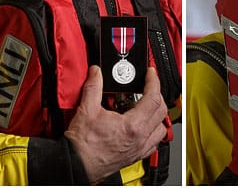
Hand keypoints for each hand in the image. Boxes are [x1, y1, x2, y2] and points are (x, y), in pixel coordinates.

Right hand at [64, 65, 167, 181]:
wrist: (77, 164)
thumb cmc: (83, 145)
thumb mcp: (87, 110)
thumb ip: (93, 87)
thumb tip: (96, 73)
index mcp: (132, 126)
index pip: (153, 98)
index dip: (153, 81)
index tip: (150, 74)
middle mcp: (140, 138)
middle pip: (161, 111)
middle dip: (156, 94)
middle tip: (148, 85)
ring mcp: (139, 149)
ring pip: (161, 129)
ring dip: (157, 115)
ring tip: (148, 105)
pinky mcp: (135, 156)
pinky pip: (154, 143)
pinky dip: (154, 132)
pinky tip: (144, 126)